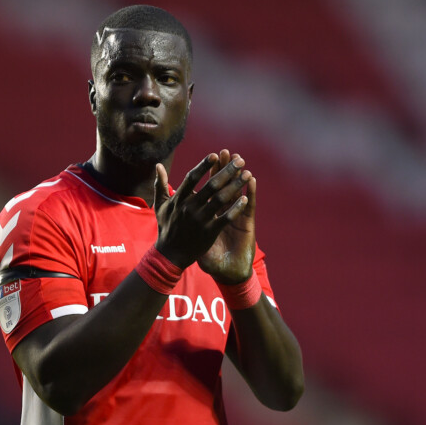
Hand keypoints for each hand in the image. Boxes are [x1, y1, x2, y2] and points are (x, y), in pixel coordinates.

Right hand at [153, 153, 251, 268]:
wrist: (170, 254)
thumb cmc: (166, 227)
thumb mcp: (160, 205)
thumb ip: (160, 185)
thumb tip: (158, 165)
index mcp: (178, 199)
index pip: (192, 178)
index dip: (203, 166)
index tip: (215, 155)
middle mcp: (189, 207)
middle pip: (211, 185)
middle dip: (227, 171)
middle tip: (240, 160)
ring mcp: (200, 220)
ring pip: (220, 199)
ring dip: (235, 185)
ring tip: (247, 174)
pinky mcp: (209, 232)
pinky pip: (224, 218)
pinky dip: (235, 209)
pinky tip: (245, 199)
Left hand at [198, 150, 256, 283]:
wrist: (227, 271)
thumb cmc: (209, 255)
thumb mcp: (191, 234)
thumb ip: (185, 224)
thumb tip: (173, 216)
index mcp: (212, 210)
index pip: (211, 186)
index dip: (211, 171)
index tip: (213, 156)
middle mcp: (226, 211)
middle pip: (226, 185)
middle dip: (227, 169)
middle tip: (229, 153)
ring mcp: (237, 216)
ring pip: (239, 193)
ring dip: (240, 177)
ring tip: (242, 162)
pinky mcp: (246, 225)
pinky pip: (248, 208)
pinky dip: (249, 195)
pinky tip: (251, 182)